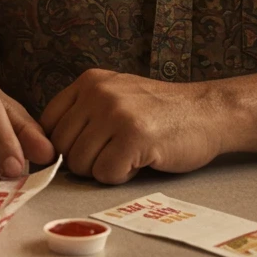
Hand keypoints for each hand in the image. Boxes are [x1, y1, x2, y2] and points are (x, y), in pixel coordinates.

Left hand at [40, 69, 223, 184]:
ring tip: (130, 153)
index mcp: (89, 81)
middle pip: (62, 147)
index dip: (65, 145)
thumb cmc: (160, 111)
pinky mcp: (133, 136)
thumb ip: (84, 112)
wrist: (208, 111)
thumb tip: (48, 148)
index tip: (88, 148)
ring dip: (104, 169)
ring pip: (80, 164)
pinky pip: (105, 174)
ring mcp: (115, 113)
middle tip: (115, 152)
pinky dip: (122, 176)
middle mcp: (98, 92)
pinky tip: (141, 160)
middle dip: (85, 160)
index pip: (48, 124)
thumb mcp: (116, 95)